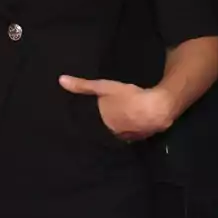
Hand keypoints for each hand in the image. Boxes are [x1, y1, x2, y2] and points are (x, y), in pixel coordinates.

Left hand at [58, 75, 174, 141]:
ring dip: (121, 126)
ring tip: (121, 118)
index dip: (93, 119)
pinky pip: (134, 132)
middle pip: (107, 128)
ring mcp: (130, 137)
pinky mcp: (143, 136)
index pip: (93, 125)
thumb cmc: (128, 97)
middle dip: (106, 123)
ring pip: (121, 131)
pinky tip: (137, 120)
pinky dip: (134, 127)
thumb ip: (83, 86)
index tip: (89, 117)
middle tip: (108, 114)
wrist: (157, 109)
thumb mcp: (103, 87)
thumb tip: (60, 80)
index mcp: (103, 124)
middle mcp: (114, 134)